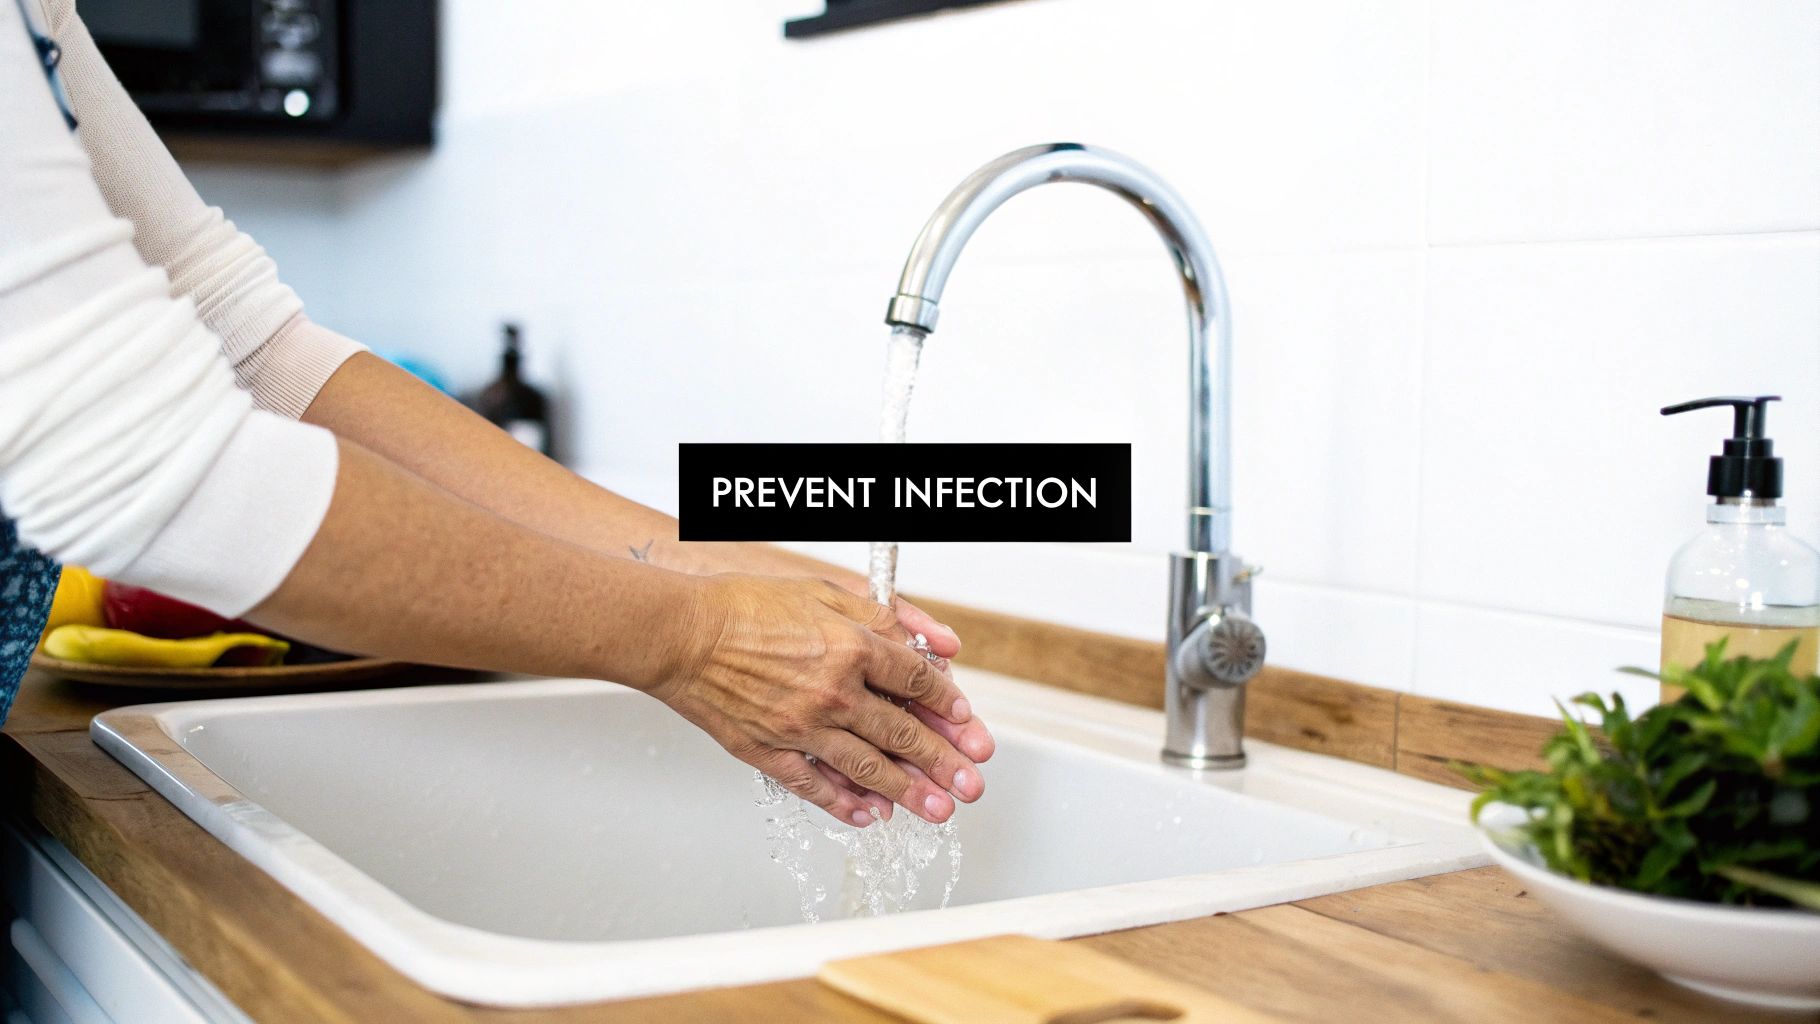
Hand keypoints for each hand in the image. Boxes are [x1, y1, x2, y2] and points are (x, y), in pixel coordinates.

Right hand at [655, 574, 992, 826]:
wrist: (681, 634)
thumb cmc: (745, 606)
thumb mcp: (825, 591)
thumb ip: (887, 615)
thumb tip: (941, 642)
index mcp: (852, 647)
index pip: (918, 682)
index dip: (948, 704)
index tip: (966, 723)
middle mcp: (834, 693)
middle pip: (903, 733)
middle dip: (945, 762)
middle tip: (972, 784)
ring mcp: (801, 728)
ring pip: (868, 768)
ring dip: (908, 792)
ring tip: (938, 811)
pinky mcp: (768, 751)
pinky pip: (814, 785)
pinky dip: (844, 804)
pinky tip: (870, 815)